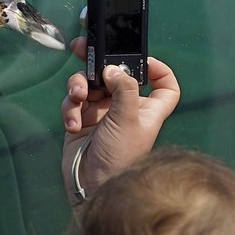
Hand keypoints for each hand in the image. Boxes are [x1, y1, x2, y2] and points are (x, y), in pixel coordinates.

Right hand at [60, 44, 179, 201]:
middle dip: (97, 62)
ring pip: (88, 85)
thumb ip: (123, 88)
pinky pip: (72, 103)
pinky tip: (72, 125)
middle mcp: (124, 108)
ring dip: (79, 87)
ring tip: (77, 97)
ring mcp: (100, 114)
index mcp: (146, 108)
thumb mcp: (127, 119)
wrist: (93, 187)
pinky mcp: (79, 121)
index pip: (164, 85)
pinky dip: (70, 110)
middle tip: (80, 48)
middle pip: (114, 75)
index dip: (158, 70)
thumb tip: (112, 68)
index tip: (144, 60)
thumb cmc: (120, 157)